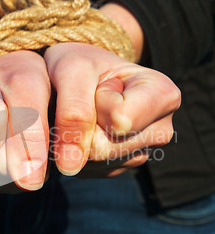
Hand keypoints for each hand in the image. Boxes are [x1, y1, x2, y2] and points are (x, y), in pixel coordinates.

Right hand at [0, 51, 50, 191]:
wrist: (13, 80)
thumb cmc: (16, 75)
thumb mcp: (27, 84)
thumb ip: (30, 127)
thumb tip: (30, 183)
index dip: (2, 118)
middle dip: (16, 141)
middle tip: (10, 114)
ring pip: (2, 180)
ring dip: (22, 155)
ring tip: (12, 126)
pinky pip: (10, 186)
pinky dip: (25, 167)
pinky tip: (18, 143)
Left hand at [44, 43, 180, 176]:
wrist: (81, 70)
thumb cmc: (81, 63)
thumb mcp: (73, 70)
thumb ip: (74, 112)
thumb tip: (70, 166)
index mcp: (164, 96)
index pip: (119, 120)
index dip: (97, 102)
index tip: (103, 85)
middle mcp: (161, 130)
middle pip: (103, 149)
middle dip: (83, 124)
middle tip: (90, 99)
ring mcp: (141, 153)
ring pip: (93, 163)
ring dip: (77, 138)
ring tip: (88, 112)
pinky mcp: (119, 168)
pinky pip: (87, 170)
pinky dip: (76, 150)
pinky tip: (85, 128)